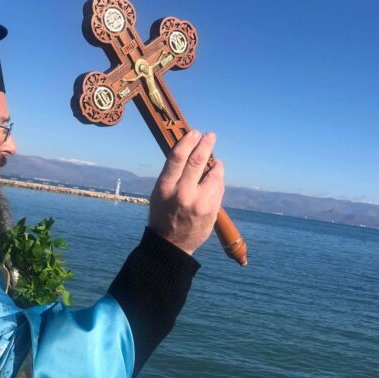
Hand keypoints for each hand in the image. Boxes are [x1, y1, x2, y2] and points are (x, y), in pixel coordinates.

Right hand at [148, 129, 224, 254]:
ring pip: (214, 174)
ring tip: (215, 162)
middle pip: (198, 161)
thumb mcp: (159, 193)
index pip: (178, 157)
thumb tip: (189, 151)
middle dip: (206, 144)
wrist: (171, 245)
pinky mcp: (212, 211)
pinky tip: (215, 179)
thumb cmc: (163, 214)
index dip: (188, 141)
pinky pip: (219, 188)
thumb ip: (172, 174)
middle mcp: (182, 194)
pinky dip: (218, 180)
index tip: (195, 132)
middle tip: (210, 136)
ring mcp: (199, 203)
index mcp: (165, 187)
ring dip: (216, 164)